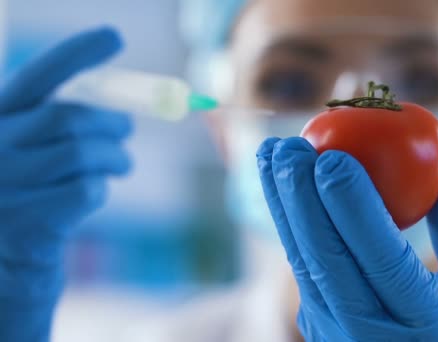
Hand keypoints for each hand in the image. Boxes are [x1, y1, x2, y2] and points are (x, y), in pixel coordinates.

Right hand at [0, 27, 130, 340]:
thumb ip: (64, 122)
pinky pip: (86, 190)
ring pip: (84, 153)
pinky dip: (102, 188)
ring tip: (121, 165)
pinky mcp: (25, 222)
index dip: (78, 54)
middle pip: (70, 117)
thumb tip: (125, 104)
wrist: (7, 264)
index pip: (38, 78)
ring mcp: (4, 187)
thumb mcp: (37, 151)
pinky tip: (95, 194)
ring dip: (116, 157)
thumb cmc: (34, 196)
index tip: (115, 37)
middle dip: (113, 121)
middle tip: (128, 132)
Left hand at [257, 137, 437, 340]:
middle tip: (290, 147)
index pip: (383, 261)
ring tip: (272, 153)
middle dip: (301, 199)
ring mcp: (333, 334)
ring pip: (301, 263)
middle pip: (326, 261)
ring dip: (282, 204)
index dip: (354, 208)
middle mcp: (369, 335)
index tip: (334, 158)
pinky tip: (279, 183)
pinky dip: (287, 221)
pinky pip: (299, 267)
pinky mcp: (314, 324)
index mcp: (425, 327)